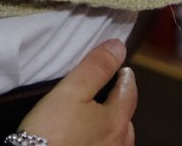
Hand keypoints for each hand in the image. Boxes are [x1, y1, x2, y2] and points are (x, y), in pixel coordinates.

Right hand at [18, 39, 135, 145]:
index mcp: (117, 120)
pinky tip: (88, 141)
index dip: (125, 77)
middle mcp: (120, 142)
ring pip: (118, 138)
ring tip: (97, 118)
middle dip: (119, 104)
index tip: (123, 69)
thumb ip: (96, 68)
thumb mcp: (71, 91)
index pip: (129, 92)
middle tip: (107, 93)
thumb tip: (119, 45)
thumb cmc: (53, 130)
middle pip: (125, 118)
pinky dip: (101, 141)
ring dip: (112, 127)